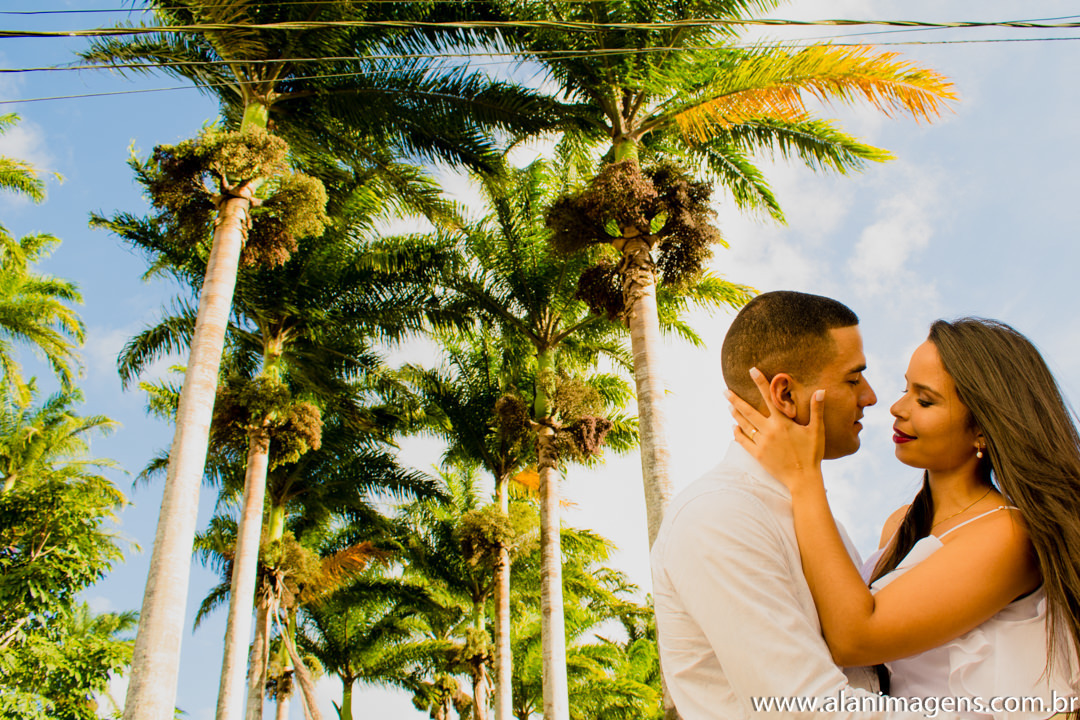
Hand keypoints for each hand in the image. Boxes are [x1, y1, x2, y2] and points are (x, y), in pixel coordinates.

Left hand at [727, 367, 825, 492]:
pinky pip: (743, 441)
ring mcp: (761, 443)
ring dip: (735, 415)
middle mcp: (769, 431)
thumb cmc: (812, 454)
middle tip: (725, 391)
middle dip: (735, 400)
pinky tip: (733, 427)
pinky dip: (737, 433)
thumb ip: (817, 410)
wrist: (803, 479)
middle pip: (748, 411)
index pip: (769, 397)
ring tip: (728, 406)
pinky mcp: (757, 455)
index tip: (751, 370)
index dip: (760, 382)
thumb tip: (821, 390)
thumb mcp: (816, 431)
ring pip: (744, 425)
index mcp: (782, 423)